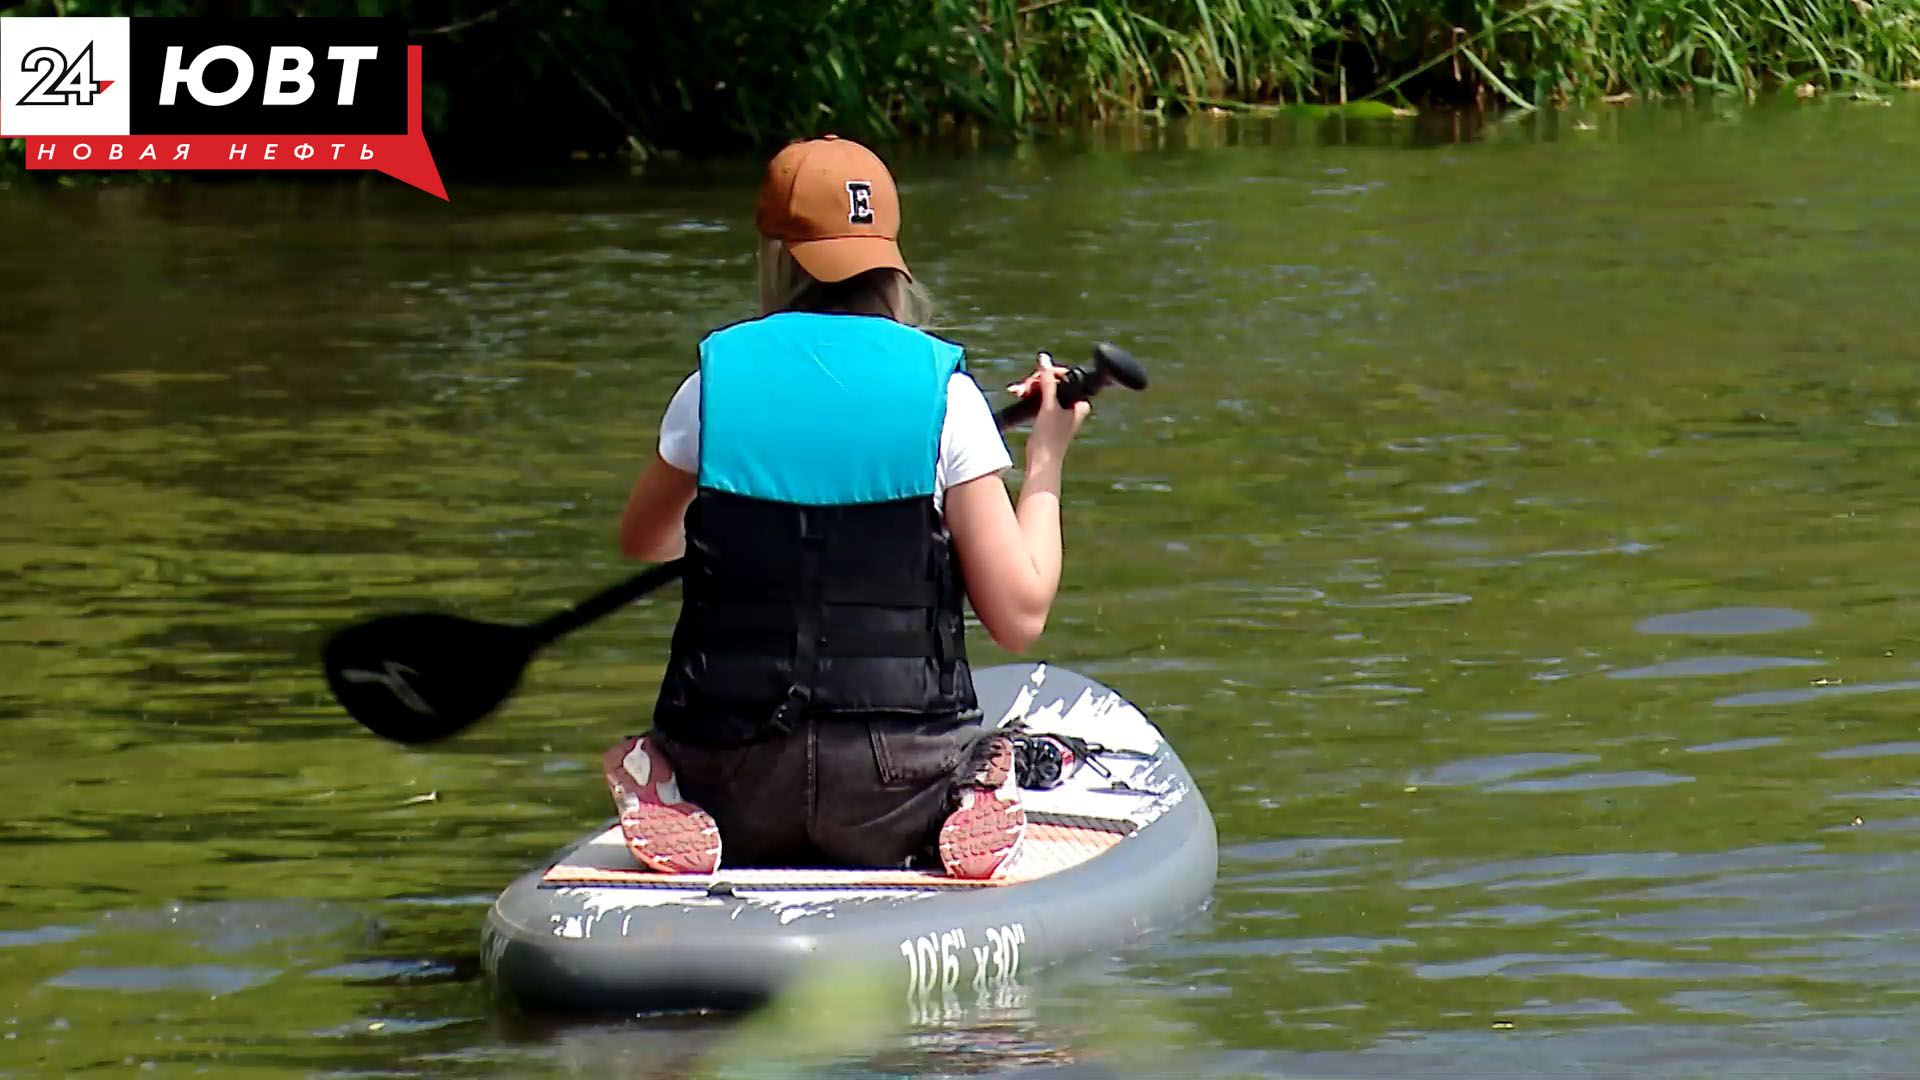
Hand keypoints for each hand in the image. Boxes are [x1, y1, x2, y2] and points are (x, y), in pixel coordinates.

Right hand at [1017, 353, 1088, 467]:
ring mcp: (1061, 410)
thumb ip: (1047, 380)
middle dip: (1035, 382)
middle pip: (1053, 382)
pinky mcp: (1049, 416)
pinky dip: (1029, 396)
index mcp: (1080, 401)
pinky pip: (1039, 398)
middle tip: (1024, 386)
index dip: (1050, 373)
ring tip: (1016, 391)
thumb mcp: (1048, 406)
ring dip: (1029, 388)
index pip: (1066, 376)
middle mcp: (1072, 404)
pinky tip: (1018, 394)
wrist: (1042, 463)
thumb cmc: (1049, 439)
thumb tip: (1044, 358)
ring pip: (1044, 389)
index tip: (1036, 376)